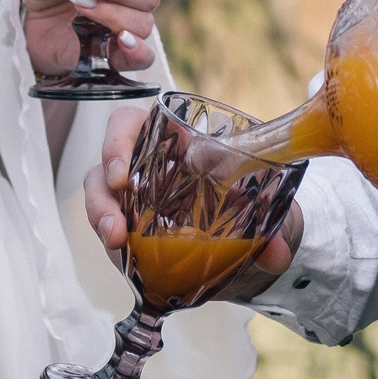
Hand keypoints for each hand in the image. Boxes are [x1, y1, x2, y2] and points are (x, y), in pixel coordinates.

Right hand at [81, 105, 301, 298]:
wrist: (247, 239)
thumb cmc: (250, 201)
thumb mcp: (266, 207)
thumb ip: (274, 227)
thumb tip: (276, 254)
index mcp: (177, 141)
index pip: (136, 124)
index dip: (120, 139)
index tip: (122, 171)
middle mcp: (148, 163)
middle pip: (108, 159)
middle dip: (104, 186)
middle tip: (115, 215)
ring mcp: (134, 196)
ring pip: (101, 193)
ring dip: (101, 215)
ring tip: (115, 240)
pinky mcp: (130, 227)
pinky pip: (108, 226)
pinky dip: (110, 239)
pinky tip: (121, 254)